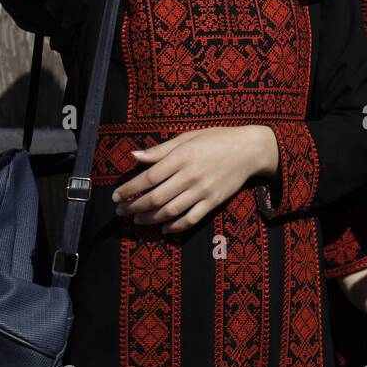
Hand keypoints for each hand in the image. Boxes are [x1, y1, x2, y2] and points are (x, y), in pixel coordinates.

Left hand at [113, 126, 278, 233]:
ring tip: (137, 219)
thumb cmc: (216, 139)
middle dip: (134, 207)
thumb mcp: (188, 137)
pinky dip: (175, 226)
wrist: (249, 150)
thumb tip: (134, 156)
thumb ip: (160, 149)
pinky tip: (163, 228)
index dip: (129, 190)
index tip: (116, 196)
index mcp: (182, 157)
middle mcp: (190, 176)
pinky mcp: (213, 202)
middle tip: (121, 211)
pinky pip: (191, 219)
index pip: (148, 178)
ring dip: (149, 218)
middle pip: (155, 198)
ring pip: (169, 211)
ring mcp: (203, 191)